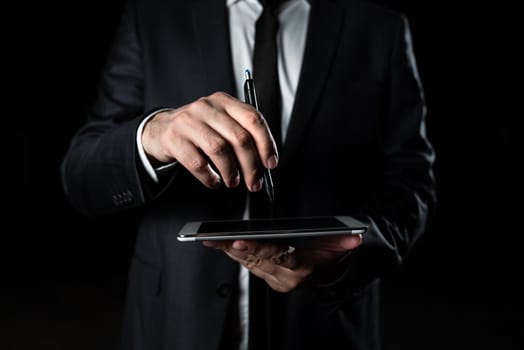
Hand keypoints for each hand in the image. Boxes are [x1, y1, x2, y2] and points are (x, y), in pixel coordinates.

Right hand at [142, 92, 278, 190]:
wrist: (160, 130)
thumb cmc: (198, 130)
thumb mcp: (220, 123)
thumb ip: (241, 135)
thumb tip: (264, 162)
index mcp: (224, 101)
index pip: (253, 119)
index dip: (266, 143)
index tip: (270, 163)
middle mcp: (206, 107)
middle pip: (239, 137)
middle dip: (251, 165)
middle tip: (254, 182)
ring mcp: (188, 122)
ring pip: (219, 149)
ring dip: (231, 172)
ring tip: (233, 182)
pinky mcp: (173, 139)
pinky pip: (197, 163)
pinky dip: (209, 177)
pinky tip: (214, 181)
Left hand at [203, 234, 362, 292]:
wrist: (328, 276)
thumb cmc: (331, 258)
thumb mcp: (340, 249)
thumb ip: (345, 243)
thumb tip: (355, 238)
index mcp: (302, 268)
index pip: (277, 257)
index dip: (257, 249)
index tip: (238, 241)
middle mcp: (286, 277)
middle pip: (256, 260)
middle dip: (233, 249)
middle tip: (213, 239)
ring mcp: (276, 279)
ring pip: (248, 264)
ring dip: (229, 252)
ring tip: (211, 239)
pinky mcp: (268, 278)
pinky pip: (248, 267)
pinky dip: (235, 255)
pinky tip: (222, 245)